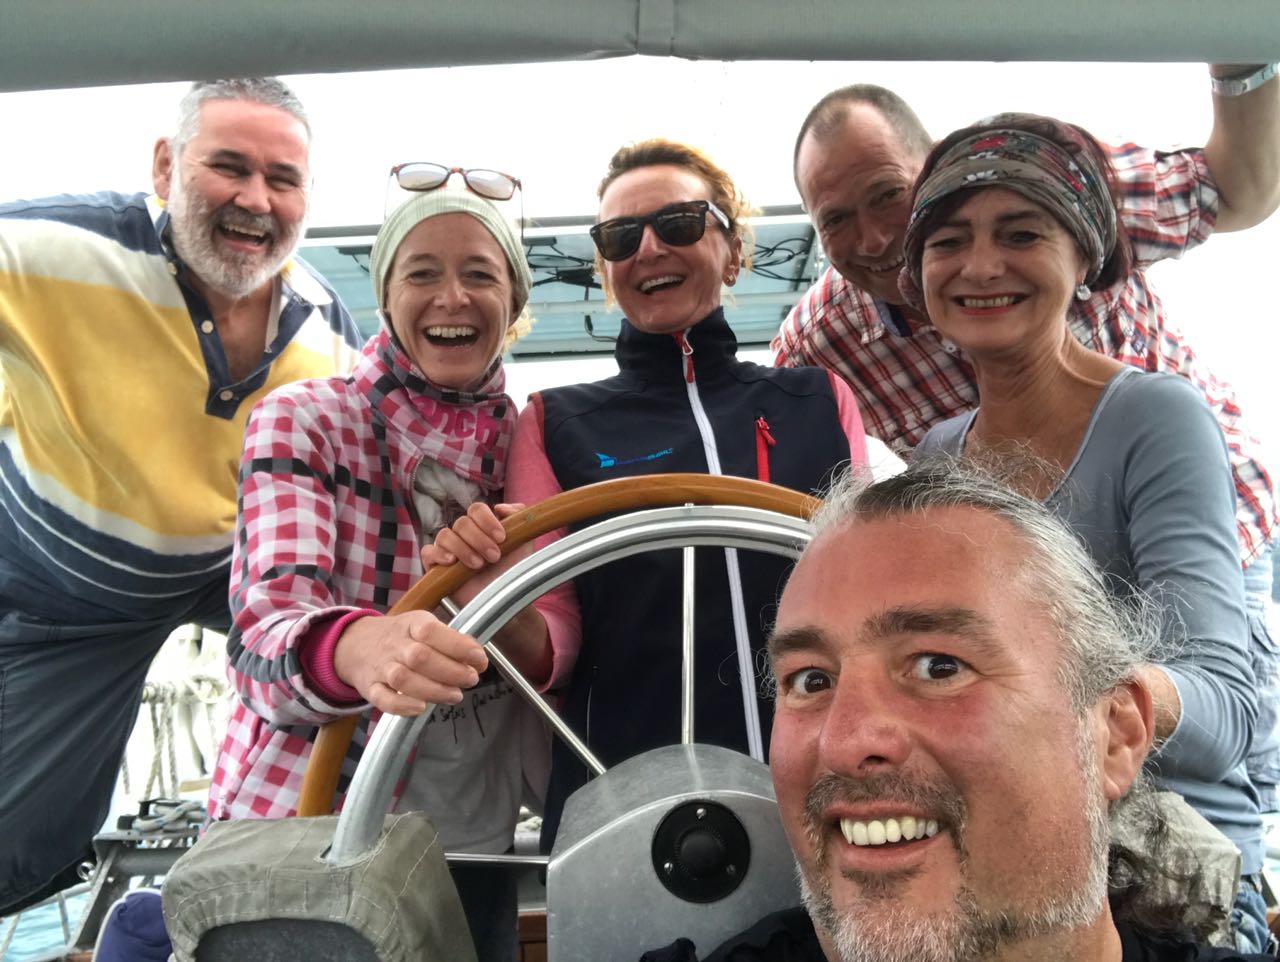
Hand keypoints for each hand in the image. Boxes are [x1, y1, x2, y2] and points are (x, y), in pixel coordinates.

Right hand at [332, 610, 488, 715]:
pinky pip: (382, 699)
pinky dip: (402, 705)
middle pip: (420, 657)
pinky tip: (420, 707)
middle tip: (470, 679)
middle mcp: (394, 644)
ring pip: (403, 679)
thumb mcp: (424, 627)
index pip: (433, 632)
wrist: (356, 643)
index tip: (480, 660)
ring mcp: (381, 667)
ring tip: (454, 695)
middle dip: (452, 672)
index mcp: (411, 624)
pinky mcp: (370, 688)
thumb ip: (452, 640)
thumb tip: (477, 656)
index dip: (459, 647)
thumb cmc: (401, 637)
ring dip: (433, 690)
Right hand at [421, 503, 534, 607]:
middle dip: (479, 539)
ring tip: (478, 565)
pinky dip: (438, 554)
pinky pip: (427, 552)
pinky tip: (451, 562)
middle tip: (494, 557)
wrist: (506, 601)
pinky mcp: (436, 568)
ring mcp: (448, 551)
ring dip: (463, 549)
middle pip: (461, 523)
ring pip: (445, 535)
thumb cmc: (514, 572)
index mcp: (482, 526)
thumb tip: (499, 507)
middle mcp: (463, 536)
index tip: (502, 538)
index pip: (476, 510)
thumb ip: (518, 517)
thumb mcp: (523, 542)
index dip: (487, 520)